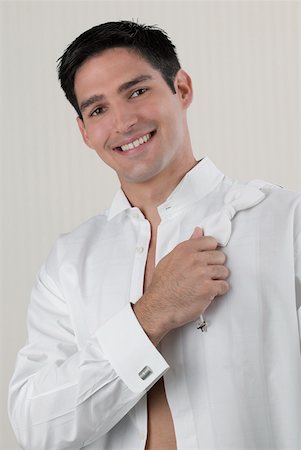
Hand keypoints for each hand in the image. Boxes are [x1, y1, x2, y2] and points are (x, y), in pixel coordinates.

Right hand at [133, 227, 229, 344]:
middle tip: (206, 274)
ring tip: (206, 284)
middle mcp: (194, 259)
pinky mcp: (208, 289)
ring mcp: (202, 274)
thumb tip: (198, 231)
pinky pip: (224, 286)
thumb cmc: (162, 286)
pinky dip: (218, 291)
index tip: (208, 259)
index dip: (211, 251)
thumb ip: (187, 245)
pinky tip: (208, 293)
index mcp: (185, 249)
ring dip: (218, 279)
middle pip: (220, 256)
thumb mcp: (170, 259)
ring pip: (224, 271)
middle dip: (215, 266)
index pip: (211, 241)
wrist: (158, 307)